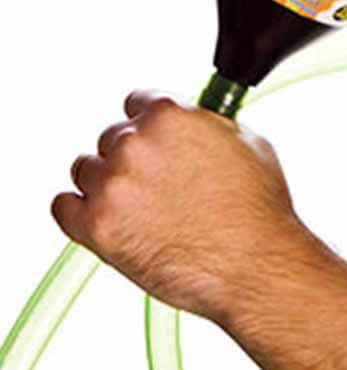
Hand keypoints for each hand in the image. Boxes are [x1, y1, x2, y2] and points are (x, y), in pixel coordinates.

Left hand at [51, 91, 313, 324]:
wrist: (256, 266)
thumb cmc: (258, 212)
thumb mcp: (250, 145)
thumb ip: (209, 126)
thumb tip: (196, 123)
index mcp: (170, 116)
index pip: (137, 103)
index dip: (151, 128)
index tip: (157, 144)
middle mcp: (134, 144)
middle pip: (111, 138)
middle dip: (134, 161)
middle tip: (162, 189)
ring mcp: (112, 185)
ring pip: (87, 171)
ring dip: (109, 187)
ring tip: (146, 212)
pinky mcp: (95, 226)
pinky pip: (64, 207)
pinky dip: (82, 214)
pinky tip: (112, 222)